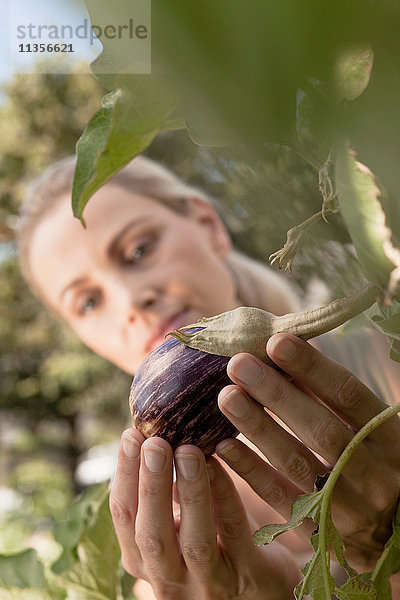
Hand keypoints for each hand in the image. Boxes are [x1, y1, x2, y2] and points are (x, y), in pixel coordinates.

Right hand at [109, 429, 299, 599]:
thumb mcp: (178, 522)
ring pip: (195, 539)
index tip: (131, 435)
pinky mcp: (249, 576)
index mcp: (145, 559)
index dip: (125, 475)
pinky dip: (225, 495)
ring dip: (190, 492)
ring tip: (188, 450)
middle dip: (151, 484)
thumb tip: (152, 434)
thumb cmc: (212, 541)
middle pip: (152, 533)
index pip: (124, 517)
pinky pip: (236, 532)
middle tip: (154, 442)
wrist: (260, 587)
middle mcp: (170, 578)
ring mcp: (210, 583)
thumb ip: (163, 492)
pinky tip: (220, 464)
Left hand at [216, 333, 399, 572]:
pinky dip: (251, 471)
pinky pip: (281, 500)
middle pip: (321, 430)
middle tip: (239, 364)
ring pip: (297, 464)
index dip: (312, 368)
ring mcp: (349, 508)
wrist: (396, 531)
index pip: (349, 396)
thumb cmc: (376, 462)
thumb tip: (283, 353)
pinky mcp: (321, 532)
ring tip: (226, 396)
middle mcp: (375, 475)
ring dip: (258, 428)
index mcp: (392, 440)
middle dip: (277, 394)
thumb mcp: (371, 428)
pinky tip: (224, 446)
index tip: (276, 342)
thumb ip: (332, 398)